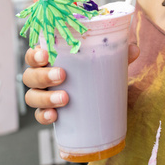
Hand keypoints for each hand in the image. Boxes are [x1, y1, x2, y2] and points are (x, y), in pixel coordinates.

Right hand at [22, 44, 140, 124]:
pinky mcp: (48, 111)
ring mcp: (42, 94)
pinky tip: (54, 116)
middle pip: (30, 74)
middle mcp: (41, 75)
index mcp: (51, 58)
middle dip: (43, 74)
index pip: (34, 52)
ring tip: (64, 98)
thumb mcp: (104, 62)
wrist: (94, 98)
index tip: (45, 54)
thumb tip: (134, 48)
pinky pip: (39, 115)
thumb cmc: (92, 72)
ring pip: (31, 95)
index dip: (35, 53)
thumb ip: (117, 54)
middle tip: (62, 75)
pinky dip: (44, 116)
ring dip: (45, 97)